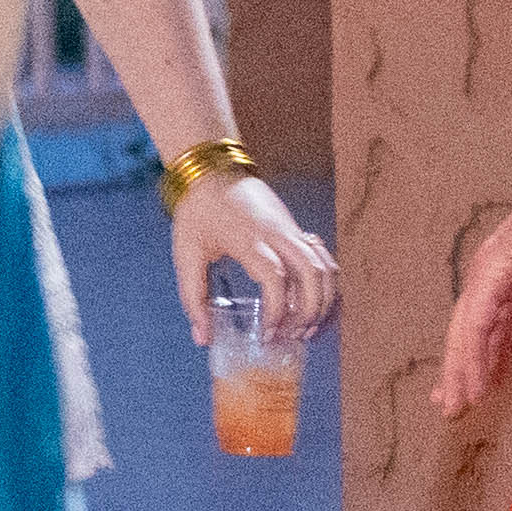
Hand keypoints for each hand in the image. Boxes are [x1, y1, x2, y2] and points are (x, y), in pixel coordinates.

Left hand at [170, 174, 333, 347]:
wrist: (211, 171)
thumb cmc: (197, 213)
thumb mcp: (186, 255)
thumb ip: (193, 298)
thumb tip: (202, 338)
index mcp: (247, 239)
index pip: (275, 276)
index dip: (277, 309)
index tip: (267, 334)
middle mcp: (277, 233)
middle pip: (311, 273)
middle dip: (308, 311)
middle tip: (292, 337)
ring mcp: (290, 228)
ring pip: (324, 266)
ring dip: (322, 300)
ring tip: (306, 328)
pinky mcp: (296, 228)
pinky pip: (322, 257)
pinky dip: (326, 283)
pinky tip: (313, 304)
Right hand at [430, 147, 511, 419]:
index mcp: (490, 271)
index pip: (473, 326)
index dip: (468, 362)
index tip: (466, 395)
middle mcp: (487, 278)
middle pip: (464, 331)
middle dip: (455, 369)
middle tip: (447, 407)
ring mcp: (498, 281)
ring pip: (476, 329)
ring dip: (467, 362)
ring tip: (455, 397)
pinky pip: (497, 323)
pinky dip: (490, 348)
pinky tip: (490, 371)